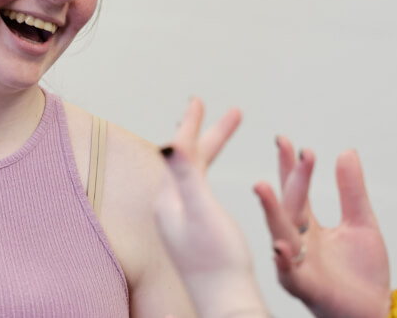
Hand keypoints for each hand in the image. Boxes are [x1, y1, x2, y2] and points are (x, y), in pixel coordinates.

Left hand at [154, 98, 267, 316]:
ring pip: (195, 172)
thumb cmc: (218, 262)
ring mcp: (180, 221)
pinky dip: (208, 170)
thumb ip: (185, 176)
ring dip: (210, 148)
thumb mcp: (202, 212)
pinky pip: (198, 188)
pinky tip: (210, 175)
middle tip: (228, 111)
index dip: (191, 124)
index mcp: (168, 200)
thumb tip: (168, 144)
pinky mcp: (192, 232)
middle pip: (189, 160)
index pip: (178, 152)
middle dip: (208, 133)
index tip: (199, 100)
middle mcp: (170, 208)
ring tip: (227, 128)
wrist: (226, 301)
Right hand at [254, 137, 390, 317]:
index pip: (295, 191)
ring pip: (281, 235)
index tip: (284, 139)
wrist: (376, 310)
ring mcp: (300, 266)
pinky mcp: (307, 289)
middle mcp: (298, 244)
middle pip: (288, 207)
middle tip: (285, 149)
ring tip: (263, 186)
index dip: (290, 166)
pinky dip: (285, 262)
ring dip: (271, 212)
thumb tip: (346, 151)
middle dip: (285, 179)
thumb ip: (351, 190)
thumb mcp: (361, 222)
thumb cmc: (364, 272)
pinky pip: (291, 276)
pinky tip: (281, 246)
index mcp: (308, 228)